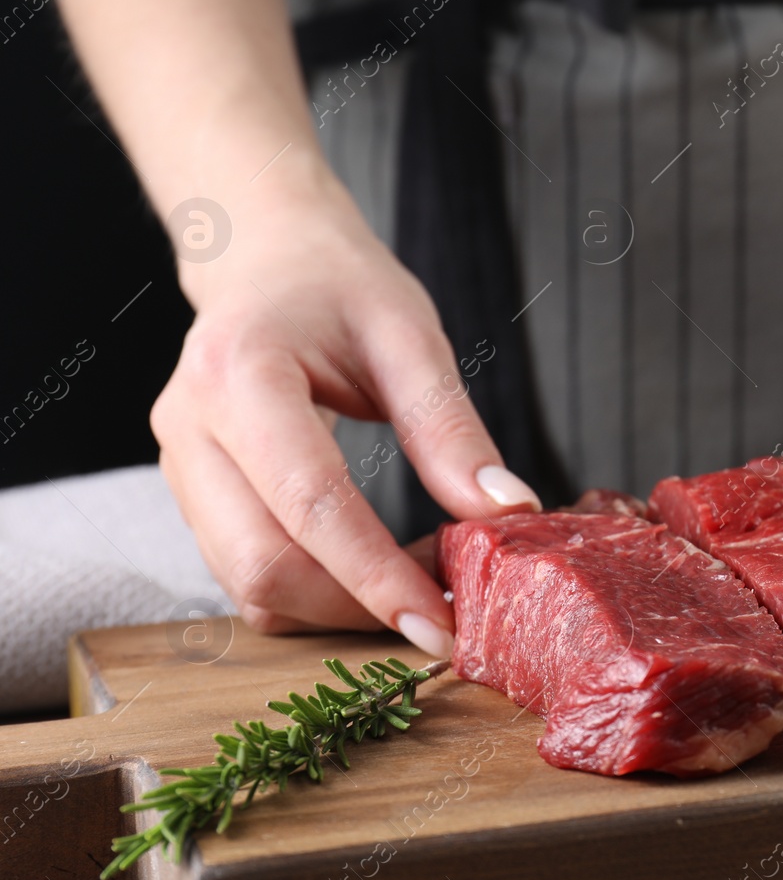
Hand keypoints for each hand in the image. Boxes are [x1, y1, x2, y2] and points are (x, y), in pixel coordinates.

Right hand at [151, 178, 538, 655]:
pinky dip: (312, 590)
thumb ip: (451, 429)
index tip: (440, 621)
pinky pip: (243, 571)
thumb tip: (506, 512)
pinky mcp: (191, 494)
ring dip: (335, 606)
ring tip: (418, 581)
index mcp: (239, 373)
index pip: (309, 502)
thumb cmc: (339, 286)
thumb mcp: (410, 336)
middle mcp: (188, 426)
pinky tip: (374, 568)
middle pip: (261, 564)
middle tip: (444, 608)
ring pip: (245, 583)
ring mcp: (178, 466)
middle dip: (355, 606)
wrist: (265, 258)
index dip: (375, 575)